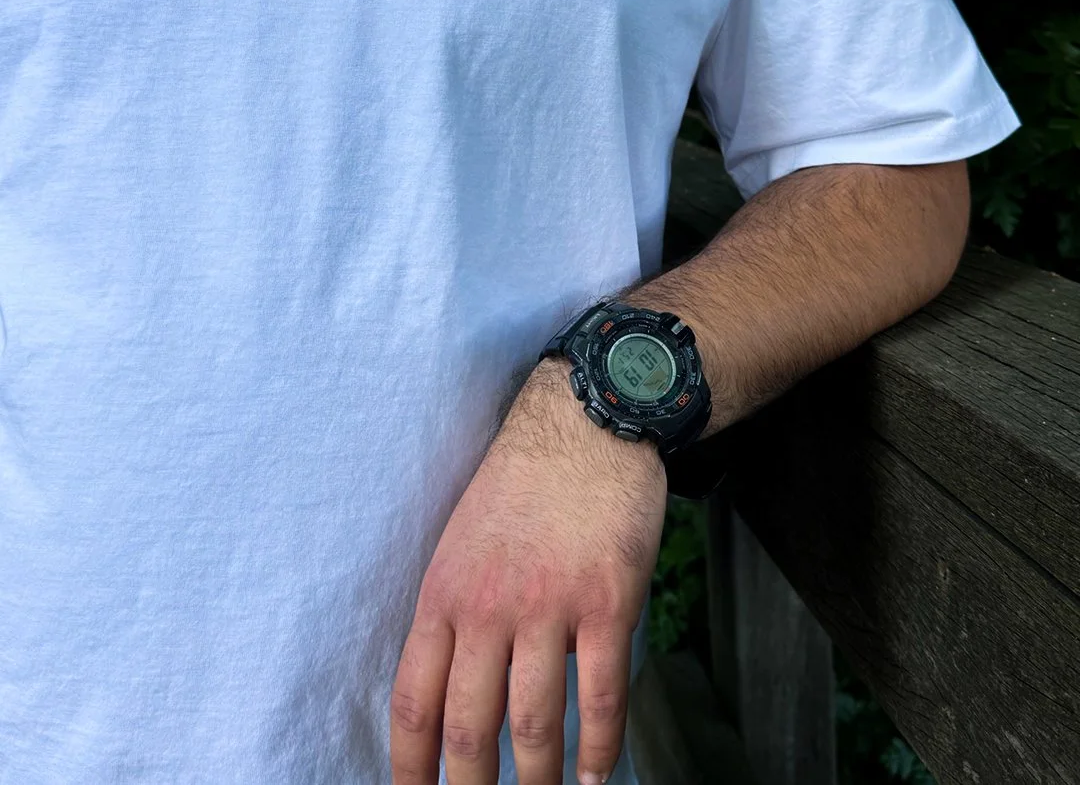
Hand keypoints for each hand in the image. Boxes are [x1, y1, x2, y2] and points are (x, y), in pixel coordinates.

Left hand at [390, 357, 667, 784]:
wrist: (585, 422)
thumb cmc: (523, 481)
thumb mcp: (463, 538)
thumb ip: (456, 610)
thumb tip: (454, 684)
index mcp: (444, 592)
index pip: (412, 701)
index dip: (409, 767)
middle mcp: (488, 606)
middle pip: (469, 727)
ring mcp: (549, 606)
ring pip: (534, 724)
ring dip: (537, 782)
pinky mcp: (606, 602)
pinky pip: (602, 696)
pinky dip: (602, 748)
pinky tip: (600, 775)